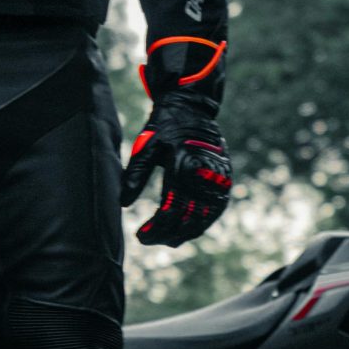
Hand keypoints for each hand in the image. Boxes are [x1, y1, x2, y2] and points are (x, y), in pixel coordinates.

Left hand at [121, 35, 231, 246]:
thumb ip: (136, 174)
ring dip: (185, 234)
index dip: (156, 228)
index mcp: (184, 166)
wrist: (192, 108)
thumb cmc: (164, 126)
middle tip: (149, 240)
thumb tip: (123, 203)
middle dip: (168, 235)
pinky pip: (215, 209)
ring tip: (166, 240)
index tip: (141, 236)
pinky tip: (186, 230)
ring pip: (204, 218)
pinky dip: (202, 223)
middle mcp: (205, 175)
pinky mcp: (225, 179)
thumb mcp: (146, 146)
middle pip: (188, 219)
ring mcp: (219, 179)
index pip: (171, 210)